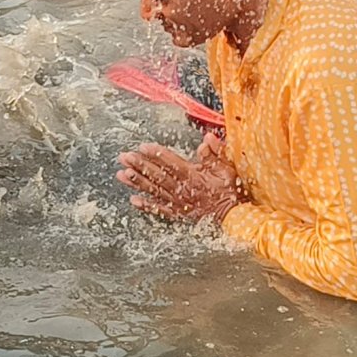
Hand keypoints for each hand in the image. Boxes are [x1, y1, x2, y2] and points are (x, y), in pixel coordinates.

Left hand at [116, 133, 247, 222]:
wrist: (234, 218)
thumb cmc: (230, 192)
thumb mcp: (228, 170)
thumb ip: (216, 154)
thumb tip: (207, 138)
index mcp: (194, 177)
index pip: (172, 163)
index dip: (157, 154)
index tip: (143, 147)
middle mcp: (183, 190)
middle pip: (158, 176)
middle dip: (140, 165)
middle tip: (124, 157)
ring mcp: (179, 203)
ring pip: (155, 191)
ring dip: (137, 182)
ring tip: (122, 174)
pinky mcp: (178, 214)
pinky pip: (160, 210)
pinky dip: (146, 205)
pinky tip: (133, 200)